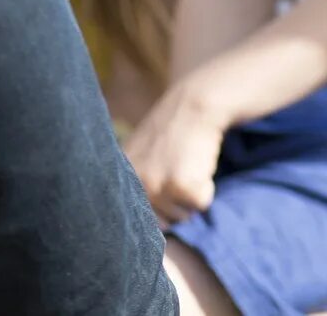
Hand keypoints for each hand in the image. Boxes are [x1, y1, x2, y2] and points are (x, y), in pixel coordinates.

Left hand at [123, 81, 229, 225]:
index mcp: (119, 179)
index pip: (133, 219)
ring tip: (189, 165)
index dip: (153, 210)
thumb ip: (134, 181)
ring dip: (191, 196)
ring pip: (182, 214)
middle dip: (174, 203)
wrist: (195, 105)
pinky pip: (201, 204)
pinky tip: (200, 164)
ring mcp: (157, 186)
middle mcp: (134, 185)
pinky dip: (206, 188)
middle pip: (161, 221)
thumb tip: (137, 220)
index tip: (162, 193)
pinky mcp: (182, 186)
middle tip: (179, 171)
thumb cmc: (172, 128)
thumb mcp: (138, 153)